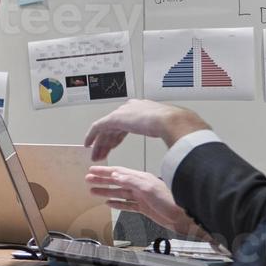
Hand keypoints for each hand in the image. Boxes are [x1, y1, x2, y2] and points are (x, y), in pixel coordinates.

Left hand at [84, 100, 209, 160]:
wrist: (172, 121)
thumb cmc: (178, 126)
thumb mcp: (170, 129)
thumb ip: (166, 131)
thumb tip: (174, 136)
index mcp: (143, 109)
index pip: (125, 124)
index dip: (117, 137)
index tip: (113, 146)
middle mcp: (131, 108)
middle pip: (114, 127)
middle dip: (107, 142)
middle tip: (101, 154)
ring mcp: (123, 113)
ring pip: (105, 130)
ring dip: (100, 144)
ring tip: (96, 156)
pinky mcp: (115, 118)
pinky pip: (98, 127)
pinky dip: (92, 136)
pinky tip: (88, 145)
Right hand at [85, 165, 208, 238]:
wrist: (183, 217)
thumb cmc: (171, 201)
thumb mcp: (149, 189)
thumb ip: (132, 181)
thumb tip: (116, 176)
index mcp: (140, 178)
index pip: (118, 173)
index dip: (104, 172)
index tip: (92, 171)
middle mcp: (140, 186)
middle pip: (116, 182)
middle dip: (101, 181)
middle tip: (88, 180)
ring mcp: (141, 197)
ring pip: (119, 193)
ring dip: (106, 192)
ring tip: (93, 191)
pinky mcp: (144, 208)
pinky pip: (126, 205)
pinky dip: (116, 204)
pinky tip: (109, 204)